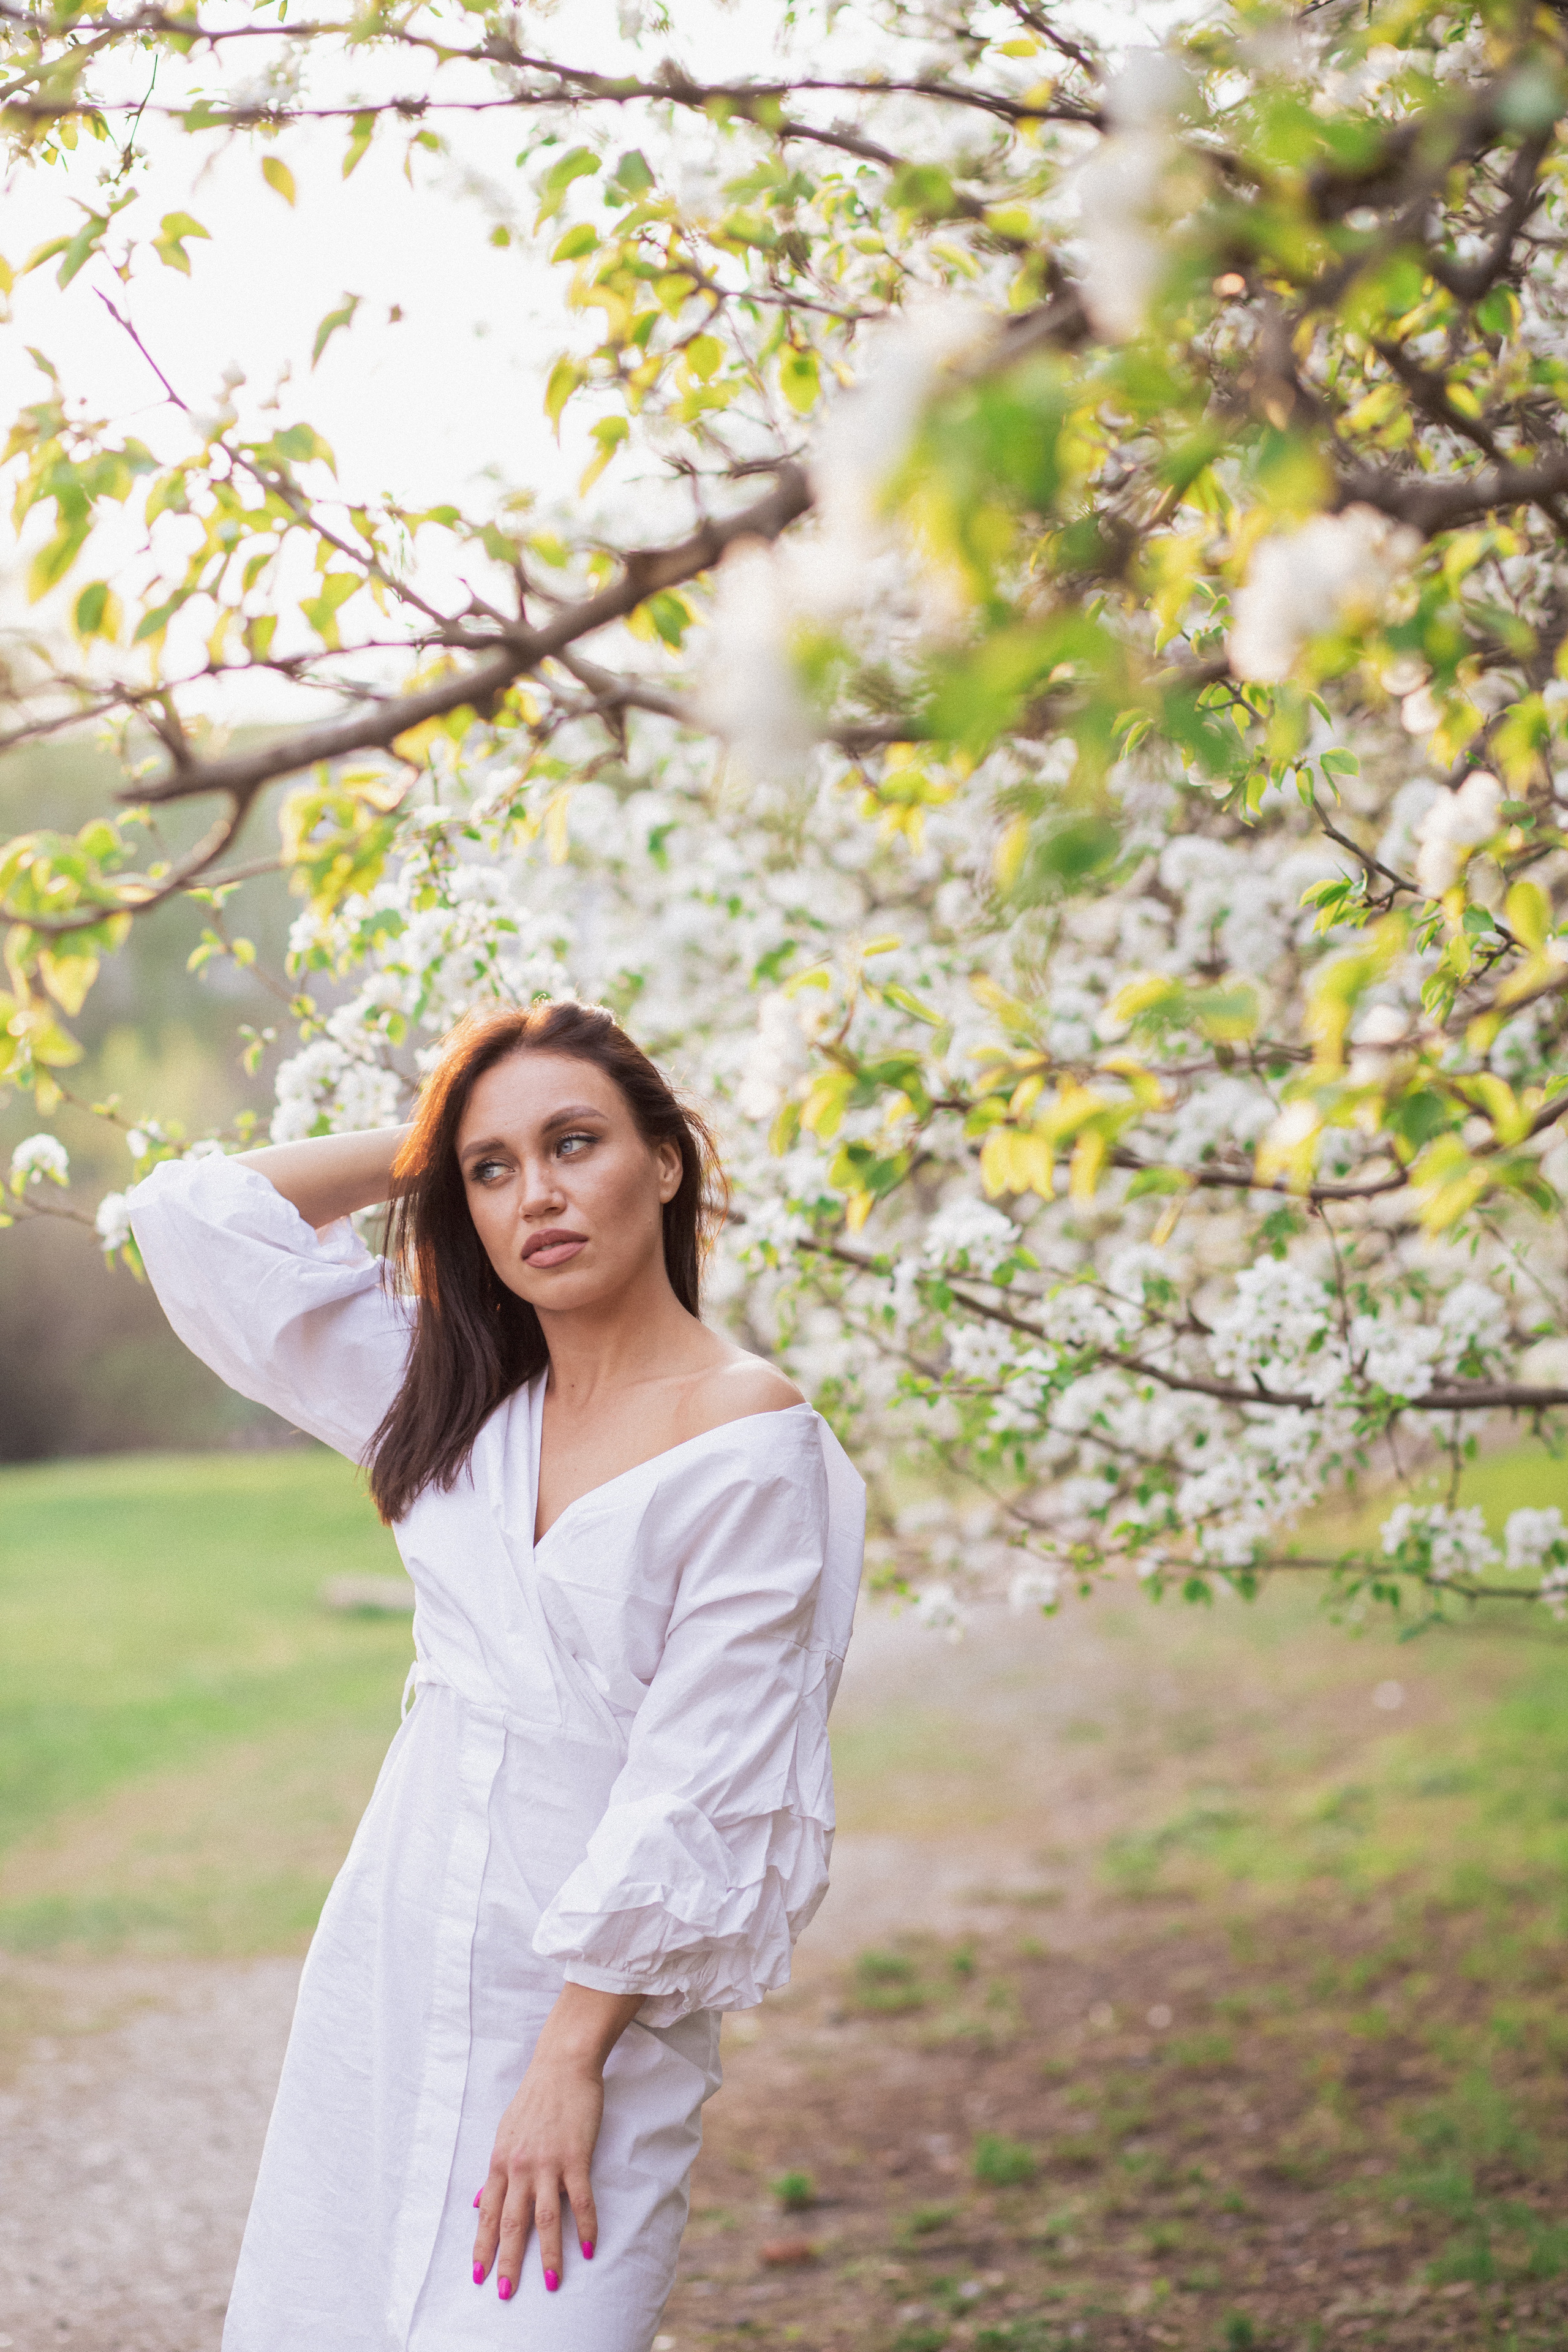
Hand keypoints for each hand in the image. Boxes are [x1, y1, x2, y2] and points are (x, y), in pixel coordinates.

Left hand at [473, 2052, 602, 2299]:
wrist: (563, 2063)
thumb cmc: (535, 2097)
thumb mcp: (505, 2133)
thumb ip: (496, 2171)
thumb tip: (477, 2202)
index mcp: (500, 2161)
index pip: (487, 2213)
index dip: (482, 2247)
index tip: (479, 2275)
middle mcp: (520, 2166)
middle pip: (511, 2223)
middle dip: (508, 2262)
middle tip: (506, 2294)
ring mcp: (548, 2162)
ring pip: (545, 2218)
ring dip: (547, 2254)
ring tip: (551, 2282)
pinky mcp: (575, 2156)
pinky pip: (579, 2199)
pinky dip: (585, 2225)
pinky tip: (588, 2247)